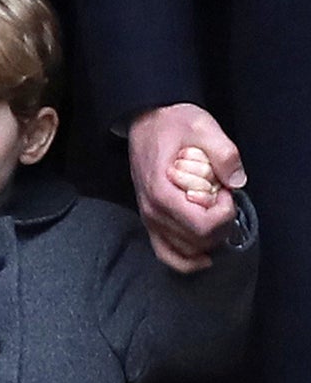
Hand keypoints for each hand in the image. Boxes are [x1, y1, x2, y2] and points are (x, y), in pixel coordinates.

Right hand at [128, 103, 245, 272]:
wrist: (145, 121)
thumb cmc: (171, 124)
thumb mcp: (202, 126)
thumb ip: (224, 152)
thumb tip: (238, 180)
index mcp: (162, 192)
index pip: (202, 225)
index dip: (224, 213)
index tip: (225, 191)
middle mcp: (152, 212)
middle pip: (197, 241)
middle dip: (220, 225)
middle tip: (223, 199)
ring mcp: (149, 219)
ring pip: (185, 251)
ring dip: (208, 239)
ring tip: (213, 215)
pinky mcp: (150, 221)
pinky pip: (166, 253)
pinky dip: (186, 261)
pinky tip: (203, 256)